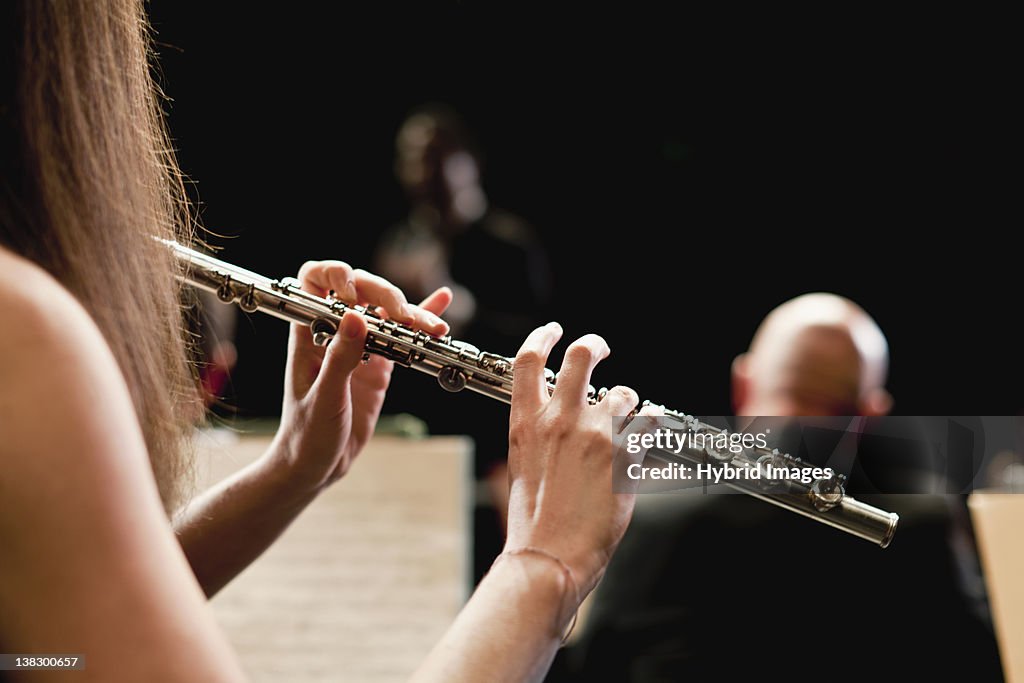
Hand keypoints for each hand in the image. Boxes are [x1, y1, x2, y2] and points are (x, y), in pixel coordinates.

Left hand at [267, 260, 452, 497]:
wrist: (315, 466)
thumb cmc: (306, 436)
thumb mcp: (324, 399)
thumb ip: (339, 358)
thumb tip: (355, 315)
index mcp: (309, 334)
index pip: (315, 282)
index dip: (335, 276)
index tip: (355, 296)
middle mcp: (334, 333)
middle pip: (361, 291)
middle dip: (385, 295)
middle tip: (404, 317)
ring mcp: (360, 347)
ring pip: (386, 313)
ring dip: (412, 313)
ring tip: (435, 328)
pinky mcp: (379, 365)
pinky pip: (402, 336)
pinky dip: (421, 319)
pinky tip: (441, 303)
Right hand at [504, 323, 661, 596]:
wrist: (548, 555)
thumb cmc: (533, 520)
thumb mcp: (522, 466)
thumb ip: (537, 435)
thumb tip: (553, 419)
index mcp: (526, 423)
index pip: (529, 361)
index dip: (543, 337)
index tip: (554, 330)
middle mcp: (559, 420)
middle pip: (581, 356)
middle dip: (594, 344)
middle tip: (601, 347)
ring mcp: (592, 435)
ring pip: (622, 392)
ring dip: (629, 400)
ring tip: (629, 417)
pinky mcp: (622, 456)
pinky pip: (649, 420)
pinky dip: (652, 422)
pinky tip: (650, 431)